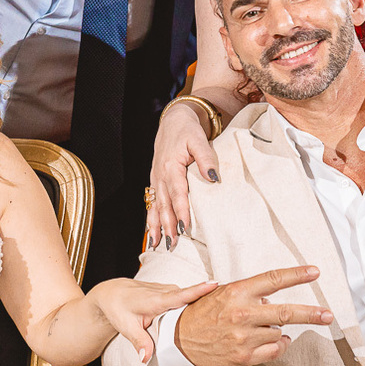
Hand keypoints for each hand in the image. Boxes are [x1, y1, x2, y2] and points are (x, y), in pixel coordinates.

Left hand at [88, 278, 217, 363]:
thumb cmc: (118, 308)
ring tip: (224, 311)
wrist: (112, 293)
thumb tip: (145, 358)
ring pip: (189, 297)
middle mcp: (165, 292)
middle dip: (210, 298)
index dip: (199, 290)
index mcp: (157, 300)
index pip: (181, 294)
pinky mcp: (169, 292)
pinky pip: (186, 296)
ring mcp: (168, 290)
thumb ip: (138, 341)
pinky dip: (195, 302)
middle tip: (232, 303)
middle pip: (192, 296)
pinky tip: (206, 311)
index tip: (216, 284)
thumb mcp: (126, 326)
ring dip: (204, 302)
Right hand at [148, 102, 218, 247]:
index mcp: (171, 166)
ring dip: (156, 226)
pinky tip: (151, 233)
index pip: (177, 193)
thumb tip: (213, 177)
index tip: (184, 227)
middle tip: (172, 244)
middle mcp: (160, 175)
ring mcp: (156, 179)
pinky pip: (152, 203)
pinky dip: (151, 218)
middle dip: (167, 225)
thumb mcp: (199, 140)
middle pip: (164, 204)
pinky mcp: (155, 181)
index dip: (180, 211)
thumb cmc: (187, 130)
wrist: (173, 121)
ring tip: (158, 245)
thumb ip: (206, 158)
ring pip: (155, 206)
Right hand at [175, 266, 332, 365]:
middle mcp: (242, 314)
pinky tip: (272, 341)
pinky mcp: (244, 357)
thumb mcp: (222, 293)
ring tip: (263, 328)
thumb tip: (272, 297)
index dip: (296, 275)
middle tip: (328, 315)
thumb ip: (249, 294)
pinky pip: (274, 351)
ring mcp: (243, 338)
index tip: (314, 272)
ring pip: (279, 332)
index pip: (273, 280)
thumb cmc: (203, 313)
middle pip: (286, 312)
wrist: (179, 340)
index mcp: (237, 292)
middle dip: (311, 313)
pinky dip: (278, 345)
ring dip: (278, 330)